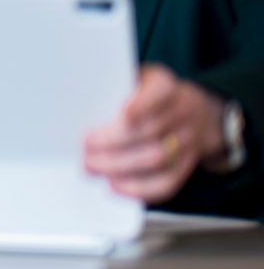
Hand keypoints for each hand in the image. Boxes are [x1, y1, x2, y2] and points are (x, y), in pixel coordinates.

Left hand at [84, 64, 224, 202]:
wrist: (191, 111)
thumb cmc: (146, 94)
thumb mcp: (134, 80)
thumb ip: (113, 90)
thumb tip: (77, 105)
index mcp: (165, 86)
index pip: (160, 92)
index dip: (143, 105)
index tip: (123, 115)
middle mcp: (182, 111)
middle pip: (152, 130)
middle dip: (115, 143)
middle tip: (86, 150)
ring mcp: (188, 139)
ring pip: (158, 158)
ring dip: (121, 166)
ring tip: (93, 167)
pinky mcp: (187, 164)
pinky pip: (167, 181)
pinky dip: (140, 187)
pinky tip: (115, 185)